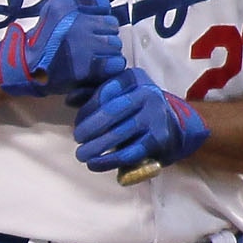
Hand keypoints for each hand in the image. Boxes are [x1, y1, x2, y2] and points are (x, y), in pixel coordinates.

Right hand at [0, 0, 122, 99]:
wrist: (24, 69)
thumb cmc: (45, 41)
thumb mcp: (59, 12)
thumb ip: (90, 0)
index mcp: (66, 6)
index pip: (102, 6)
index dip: (95, 19)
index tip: (81, 29)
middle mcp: (74, 23)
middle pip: (112, 26)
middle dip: (102, 36)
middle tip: (84, 46)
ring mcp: (81, 46)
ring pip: (115, 45)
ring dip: (105, 53)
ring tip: (87, 58)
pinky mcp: (87, 67)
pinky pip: (116, 62)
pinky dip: (108, 68)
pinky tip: (94, 69)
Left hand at [73, 67, 209, 172]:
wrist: (174, 126)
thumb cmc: (135, 109)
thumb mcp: (117, 95)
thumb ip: (93, 94)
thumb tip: (69, 99)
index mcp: (134, 78)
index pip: (104, 92)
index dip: (86, 110)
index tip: (76, 123)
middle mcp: (148, 93)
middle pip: (111, 111)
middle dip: (89, 128)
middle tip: (77, 139)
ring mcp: (155, 116)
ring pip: (119, 133)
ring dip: (95, 147)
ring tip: (82, 155)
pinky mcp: (159, 139)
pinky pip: (130, 152)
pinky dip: (109, 161)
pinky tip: (95, 164)